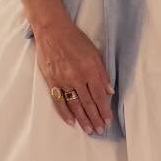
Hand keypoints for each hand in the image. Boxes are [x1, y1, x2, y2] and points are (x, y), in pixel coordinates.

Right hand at [32, 16, 114, 132]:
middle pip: (88, 103)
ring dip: (83, 119)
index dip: (104, 110)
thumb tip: (109, 91)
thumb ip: (102, 73)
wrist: (52, 31)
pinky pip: (59, 101)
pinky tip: (71, 121)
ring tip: (89, 130)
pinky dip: (65, 113)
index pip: (99, 96)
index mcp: (89, 70)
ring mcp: (63, 81)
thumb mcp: (94, 52)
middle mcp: (76, 78)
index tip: (108, 120)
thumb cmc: (74, 39)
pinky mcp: (51, 81)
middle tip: (100, 130)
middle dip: (95, 118)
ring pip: (74, 105)